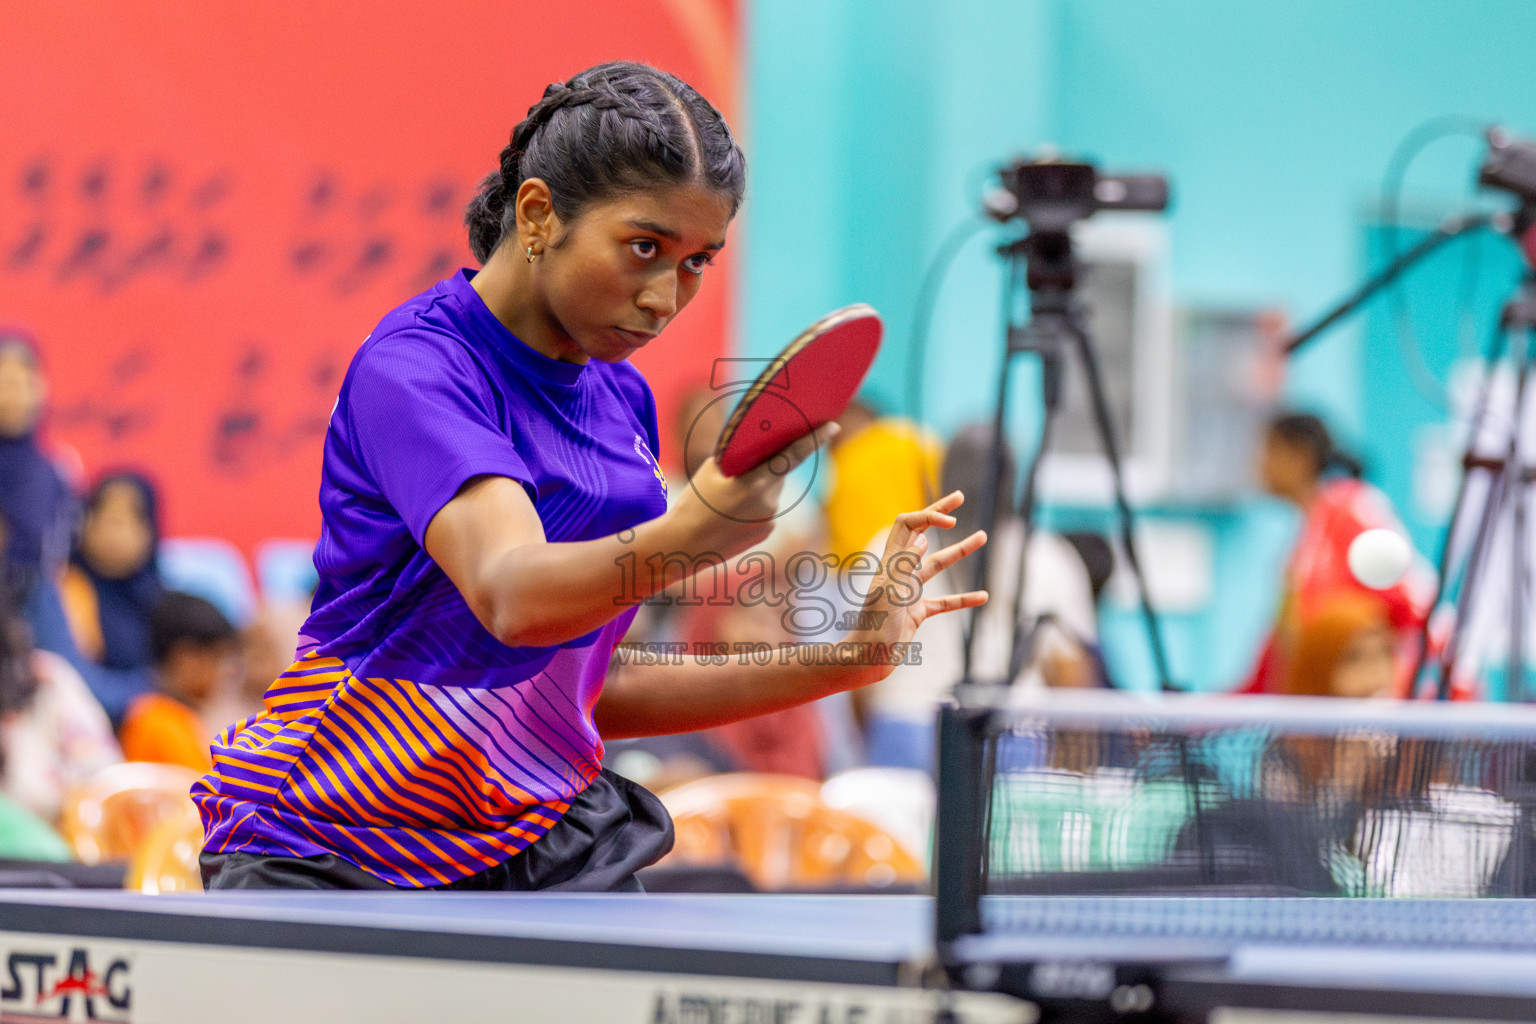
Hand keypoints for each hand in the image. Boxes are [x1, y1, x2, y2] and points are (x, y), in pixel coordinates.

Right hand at [663, 423, 837, 560]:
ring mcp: (770, 520)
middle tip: (737, 473)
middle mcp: (769, 503)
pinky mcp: (767, 531)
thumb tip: (759, 446)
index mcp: (755, 483)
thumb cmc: (694, 502)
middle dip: (765, 468)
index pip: (791, 456)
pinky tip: (733, 514)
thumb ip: (740, 457)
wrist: (684, 545)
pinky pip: (767, 509)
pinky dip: (755, 506)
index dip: (814, 440)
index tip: (832, 427)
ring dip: (758, 488)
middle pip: (777, 473)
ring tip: (728, 500)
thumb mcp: (712, 470)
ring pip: (772, 492)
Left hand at [840, 490, 987, 685]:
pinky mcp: (916, 612)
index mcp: (890, 563)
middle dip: (939, 514)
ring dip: (959, 551)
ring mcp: (908, 592)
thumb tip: (922, 537)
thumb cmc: (875, 628)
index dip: (930, 516)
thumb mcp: (891, 593)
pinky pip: (944, 602)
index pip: (908, 524)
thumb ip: (904, 565)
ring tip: (982, 536)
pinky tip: (982, 596)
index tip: (952, 521)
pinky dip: (962, 598)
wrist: (867, 660)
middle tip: (960, 496)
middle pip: (922, 534)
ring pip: (937, 565)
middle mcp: (899, 572)